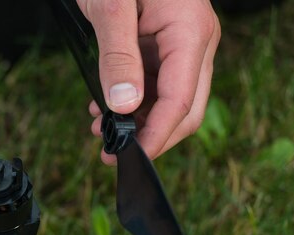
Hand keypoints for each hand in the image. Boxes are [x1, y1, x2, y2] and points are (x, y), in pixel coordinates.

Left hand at [76, 0, 220, 164]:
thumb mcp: (110, 8)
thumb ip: (118, 56)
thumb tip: (125, 106)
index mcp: (190, 34)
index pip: (181, 103)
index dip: (156, 137)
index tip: (131, 159)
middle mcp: (194, 43)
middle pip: (184, 110)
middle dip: (149, 137)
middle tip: (110, 154)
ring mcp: (181, 45)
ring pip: (168, 101)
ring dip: (137, 122)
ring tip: (99, 131)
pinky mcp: (164, 45)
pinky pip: (155, 84)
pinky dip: (132, 103)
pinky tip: (104, 109)